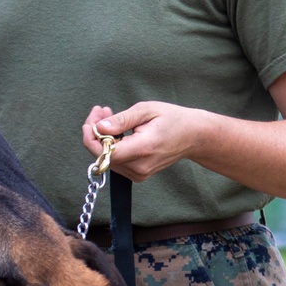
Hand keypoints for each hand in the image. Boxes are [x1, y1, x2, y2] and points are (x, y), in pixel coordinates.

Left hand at [81, 101, 206, 180]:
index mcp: (143, 149)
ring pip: (106, 159)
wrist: (193, 136)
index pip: (105, 153)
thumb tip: (99, 128)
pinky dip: (111, 145)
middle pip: (102, 156)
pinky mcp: (138, 175)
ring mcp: (139, 174)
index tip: (92, 120)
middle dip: (95, 133)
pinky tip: (116, 130)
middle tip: (101, 111)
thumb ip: (121, 120)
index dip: (91, 138)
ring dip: (102, 138)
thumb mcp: (147, 110)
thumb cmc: (173, 119)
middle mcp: (139, 167)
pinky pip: (115, 162)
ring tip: (109, 116)